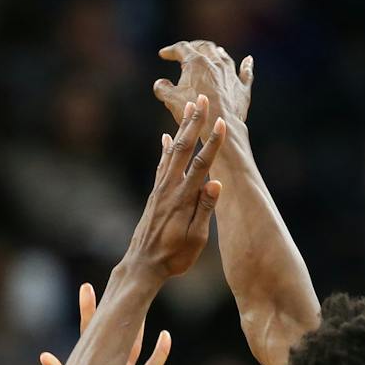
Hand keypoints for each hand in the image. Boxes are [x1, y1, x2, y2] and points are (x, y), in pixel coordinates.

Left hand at [41, 283, 172, 364]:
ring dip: (139, 326)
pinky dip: (160, 353)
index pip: (89, 331)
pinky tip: (165, 336)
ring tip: (143, 304)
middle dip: (116, 309)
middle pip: (115, 331)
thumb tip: (44, 356)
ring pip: (135, 345)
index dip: (88, 310)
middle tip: (121, 284)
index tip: (86, 287)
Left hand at [126, 95, 223, 277]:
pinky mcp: (155, 194)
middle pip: (184, 148)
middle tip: (201, 98)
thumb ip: (205, 211)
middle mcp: (170, 188)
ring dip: (181, 128)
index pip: (202, 165)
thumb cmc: (174, 257)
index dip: (213, 143)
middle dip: (194, 122)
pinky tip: (165, 138)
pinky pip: (161, 165)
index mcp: (184, 199)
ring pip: (172, 152)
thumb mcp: (196, 239)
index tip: (221, 122)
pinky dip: (165, 149)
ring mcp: (160, 189)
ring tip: (187, 107)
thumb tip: (216, 184)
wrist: (143, 265)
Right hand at [155, 41, 252, 132]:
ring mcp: (231, 75)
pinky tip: (248, 60)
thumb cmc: (195, 111)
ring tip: (214, 51)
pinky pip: (246, 73)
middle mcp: (215, 64)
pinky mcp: (242, 89)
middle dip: (194, 46)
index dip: (171, 50)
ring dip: (217, 52)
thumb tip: (160, 83)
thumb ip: (162, 88)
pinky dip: (246, 66)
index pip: (181, 49)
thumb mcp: (170, 100)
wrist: (221, 125)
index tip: (164, 54)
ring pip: (224, 57)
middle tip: (189, 49)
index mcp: (196, 63)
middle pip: (204, 47)